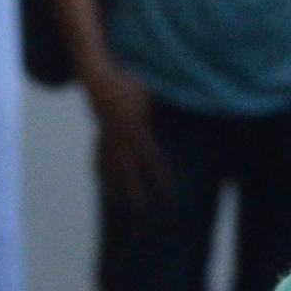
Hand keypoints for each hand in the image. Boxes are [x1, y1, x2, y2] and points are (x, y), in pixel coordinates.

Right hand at [86, 66, 167, 210]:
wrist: (99, 79)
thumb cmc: (130, 84)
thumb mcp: (151, 93)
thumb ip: (167, 103)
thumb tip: (191, 101)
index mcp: (137, 131)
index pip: (151, 159)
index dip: (159, 177)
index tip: (166, 194)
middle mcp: (121, 139)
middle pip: (129, 170)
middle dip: (134, 190)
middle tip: (139, 210)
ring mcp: (108, 138)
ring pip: (112, 167)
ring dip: (114, 185)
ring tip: (116, 204)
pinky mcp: (100, 135)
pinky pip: (100, 155)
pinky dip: (100, 167)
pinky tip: (101, 179)